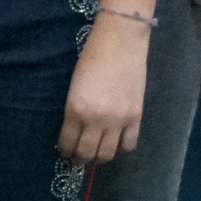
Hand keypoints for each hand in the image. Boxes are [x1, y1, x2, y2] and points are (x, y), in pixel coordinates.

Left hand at [59, 18, 148, 162]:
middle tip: (79, 156)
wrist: (120, 42)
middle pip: (87, 154)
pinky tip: (116, 141)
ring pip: (107, 154)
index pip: (67, 143)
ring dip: (99, 157)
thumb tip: (76, 132)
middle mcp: (96, 119)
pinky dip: (121, 147)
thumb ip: (75, 111)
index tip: (66, 151)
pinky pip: (128, 145)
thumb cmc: (92, 58)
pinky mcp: (136, 117)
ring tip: (97, 152)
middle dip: (80, 158)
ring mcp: (118, 120)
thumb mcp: (74, 87)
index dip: (65, 151)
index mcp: (75, 109)